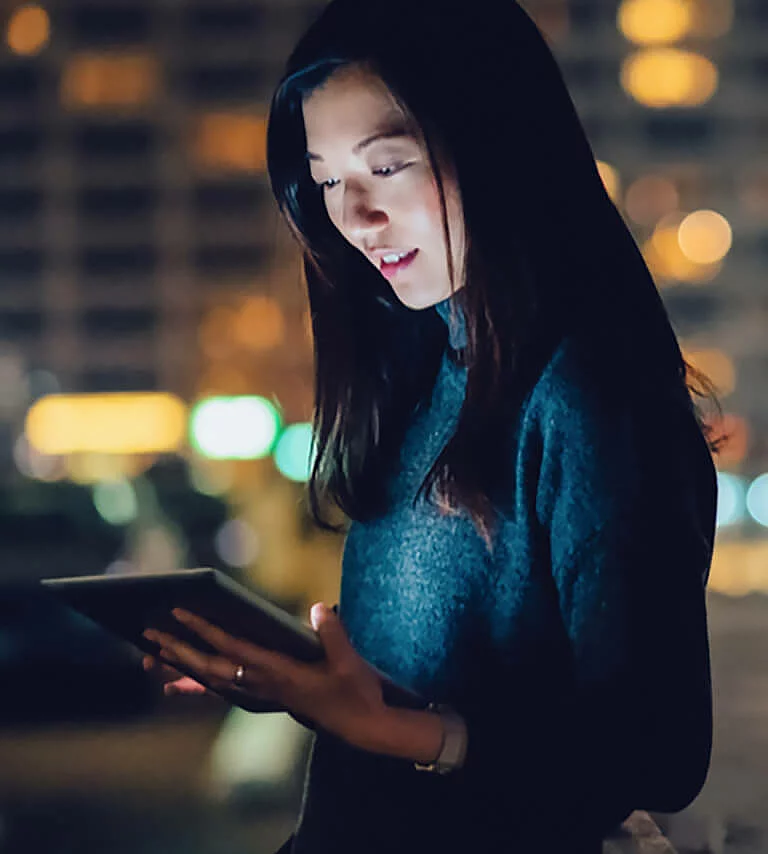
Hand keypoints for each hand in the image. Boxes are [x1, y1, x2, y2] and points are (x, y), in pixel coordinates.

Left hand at [142, 603, 389, 752]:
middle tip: (149, 635)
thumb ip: (332, 634)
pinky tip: (180, 685)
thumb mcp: (349, 662)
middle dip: (178, 650)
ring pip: (213, 679)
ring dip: (182, 668)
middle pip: (211, 667)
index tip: (181, 612)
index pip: (233, 648)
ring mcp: (263, 692)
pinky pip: (226, 689)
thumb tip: (318, 608)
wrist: (362, 725)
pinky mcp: (268, 696)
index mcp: (279, 673)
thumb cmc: (355, 692)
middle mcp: (263, 684)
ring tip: (152, 658)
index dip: (205, 630)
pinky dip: (200, 685)